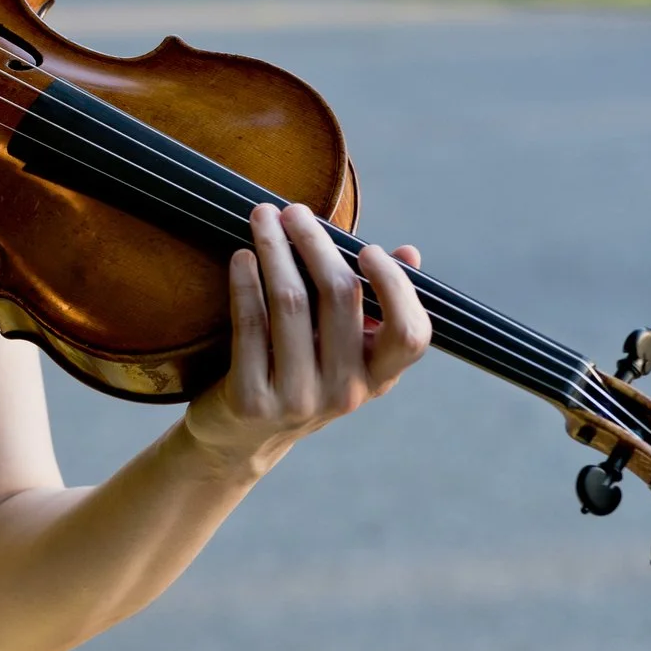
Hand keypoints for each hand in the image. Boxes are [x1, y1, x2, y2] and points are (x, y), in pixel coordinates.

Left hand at [176, 201, 430, 484]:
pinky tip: (242, 256)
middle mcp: (345, 392)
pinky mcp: (251, 399)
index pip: (411, 334)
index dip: (395, 287)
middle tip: (294, 210)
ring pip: (290, 302)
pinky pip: (249, 324)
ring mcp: (297, 398)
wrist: (239, 440)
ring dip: (275, 249)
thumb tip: (408, 252)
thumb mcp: (343, 350)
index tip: (367, 248)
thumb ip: (375, 304)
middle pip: (341, 298)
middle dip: (315, 242)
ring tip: (262, 218)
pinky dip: (245, 282)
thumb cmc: (298, 376)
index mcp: (378, 377)